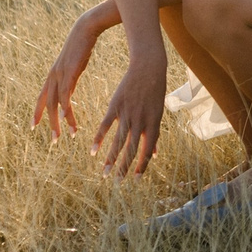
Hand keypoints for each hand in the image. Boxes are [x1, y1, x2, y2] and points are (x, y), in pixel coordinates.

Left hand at [32, 16, 100, 139]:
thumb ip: (70, 78)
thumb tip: (69, 90)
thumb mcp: (74, 64)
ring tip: (65, 136)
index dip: (37, 112)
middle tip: (53, 140)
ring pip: (56, 104)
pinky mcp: (69, 73)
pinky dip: (67, 108)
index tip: (33, 126)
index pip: (42, 98)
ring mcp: (60, 75)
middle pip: (48, 105)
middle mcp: (53, 76)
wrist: (85, 29)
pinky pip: (66, 95)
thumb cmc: (82, 45)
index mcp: (53, 75)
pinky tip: (69, 119)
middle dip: (49, 123)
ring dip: (60, 121)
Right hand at [91, 54, 167, 176]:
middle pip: (131, 149)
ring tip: (104, 173)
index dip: (142, 165)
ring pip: (118, 141)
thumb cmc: (155, 92)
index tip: (136, 180)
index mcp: (153, 124)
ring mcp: (127, 114)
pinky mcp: (115, 106)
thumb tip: (154, 154)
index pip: (147, 150)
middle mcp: (140, 121)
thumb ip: (154, 135)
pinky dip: (99, 138)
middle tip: (116, 182)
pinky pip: (106, 126)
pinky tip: (93, 151)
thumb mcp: (158, 113)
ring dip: (110, 158)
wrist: (147, 68)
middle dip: (123, 167)